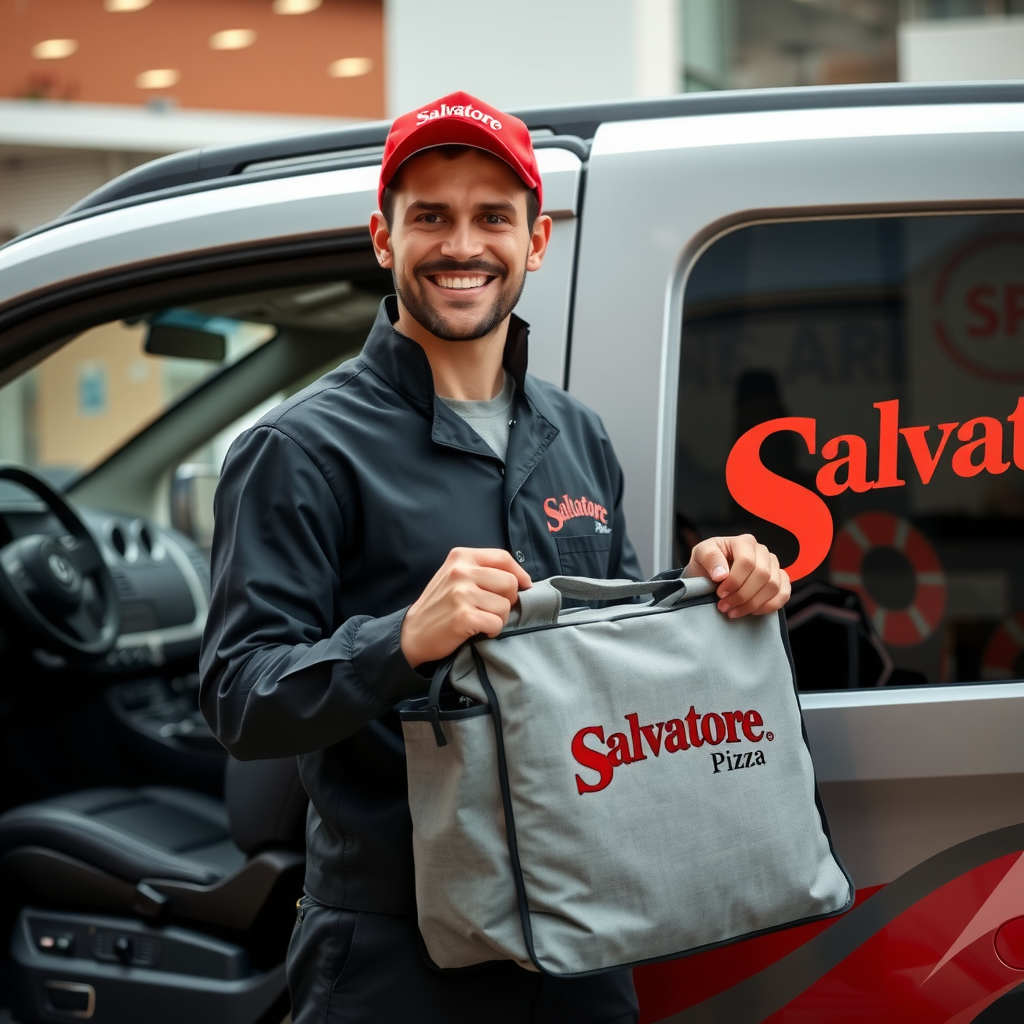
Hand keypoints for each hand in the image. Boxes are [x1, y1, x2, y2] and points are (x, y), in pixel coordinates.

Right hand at [400, 548, 531, 666]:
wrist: (413, 632)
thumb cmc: (440, 605)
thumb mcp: (455, 576)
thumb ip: (481, 570)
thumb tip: (521, 579)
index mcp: (461, 557)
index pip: (503, 557)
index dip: (519, 573)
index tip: (525, 585)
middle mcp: (460, 571)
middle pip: (509, 582)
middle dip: (509, 599)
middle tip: (494, 608)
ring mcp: (461, 594)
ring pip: (505, 605)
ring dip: (499, 618)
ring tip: (482, 620)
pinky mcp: (463, 616)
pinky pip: (496, 623)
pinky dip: (492, 631)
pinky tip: (479, 631)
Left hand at [684, 534, 789, 617]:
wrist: (710, 574)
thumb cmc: (707, 563)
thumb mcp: (700, 554)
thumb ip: (709, 558)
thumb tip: (721, 574)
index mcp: (744, 542)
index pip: (747, 562)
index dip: (734, 581)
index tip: (720, 593)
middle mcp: (762, 551)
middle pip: (762, 575)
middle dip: (742, 595)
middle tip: (725, 606)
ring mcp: (773, 565)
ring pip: (773, 586)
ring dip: (753, 604)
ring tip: (734, 611)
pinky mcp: (780, 579)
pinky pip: (784, 593)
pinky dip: (770, 606)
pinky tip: (753, 611)